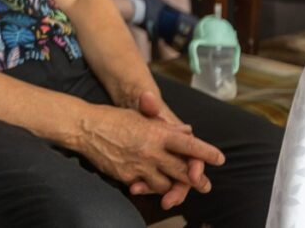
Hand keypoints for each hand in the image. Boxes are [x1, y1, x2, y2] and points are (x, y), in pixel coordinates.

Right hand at [74, 102, 222, 203]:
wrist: (85, 128)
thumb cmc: (112, 118)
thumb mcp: (140, 116)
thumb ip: (164, 125)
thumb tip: (186, 130)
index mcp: (157, 133)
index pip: (188, 145)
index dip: (206, 152)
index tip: (219, 158)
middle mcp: (152, 152)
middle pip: (182, 171)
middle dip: (195, 180)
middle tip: (204, 186)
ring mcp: (140, 166)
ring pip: (165, 184)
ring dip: (171, 186)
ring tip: (175, 187)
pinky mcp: (127, 176)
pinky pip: (144, 187)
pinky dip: (148, 187)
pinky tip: (148, 185)